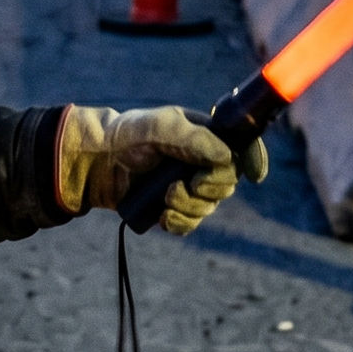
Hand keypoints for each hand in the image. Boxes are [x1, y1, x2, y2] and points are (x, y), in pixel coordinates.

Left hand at [57, 105, 268, 234]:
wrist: (96, 161)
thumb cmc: (127, 135)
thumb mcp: (160, 127)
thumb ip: (193, 138)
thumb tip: (226, 156)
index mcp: (204, 135)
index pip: (242, 147)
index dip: (254, 160)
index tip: (255, 175)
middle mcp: (200, 161)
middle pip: (228, 183)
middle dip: (210, 188)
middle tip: (186, 184)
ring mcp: (187, 186)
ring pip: (209, 207)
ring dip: (190, 207)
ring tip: (166, 198)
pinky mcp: (173, 207)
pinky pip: (190, 224)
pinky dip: (180, 223)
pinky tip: (163, 216)